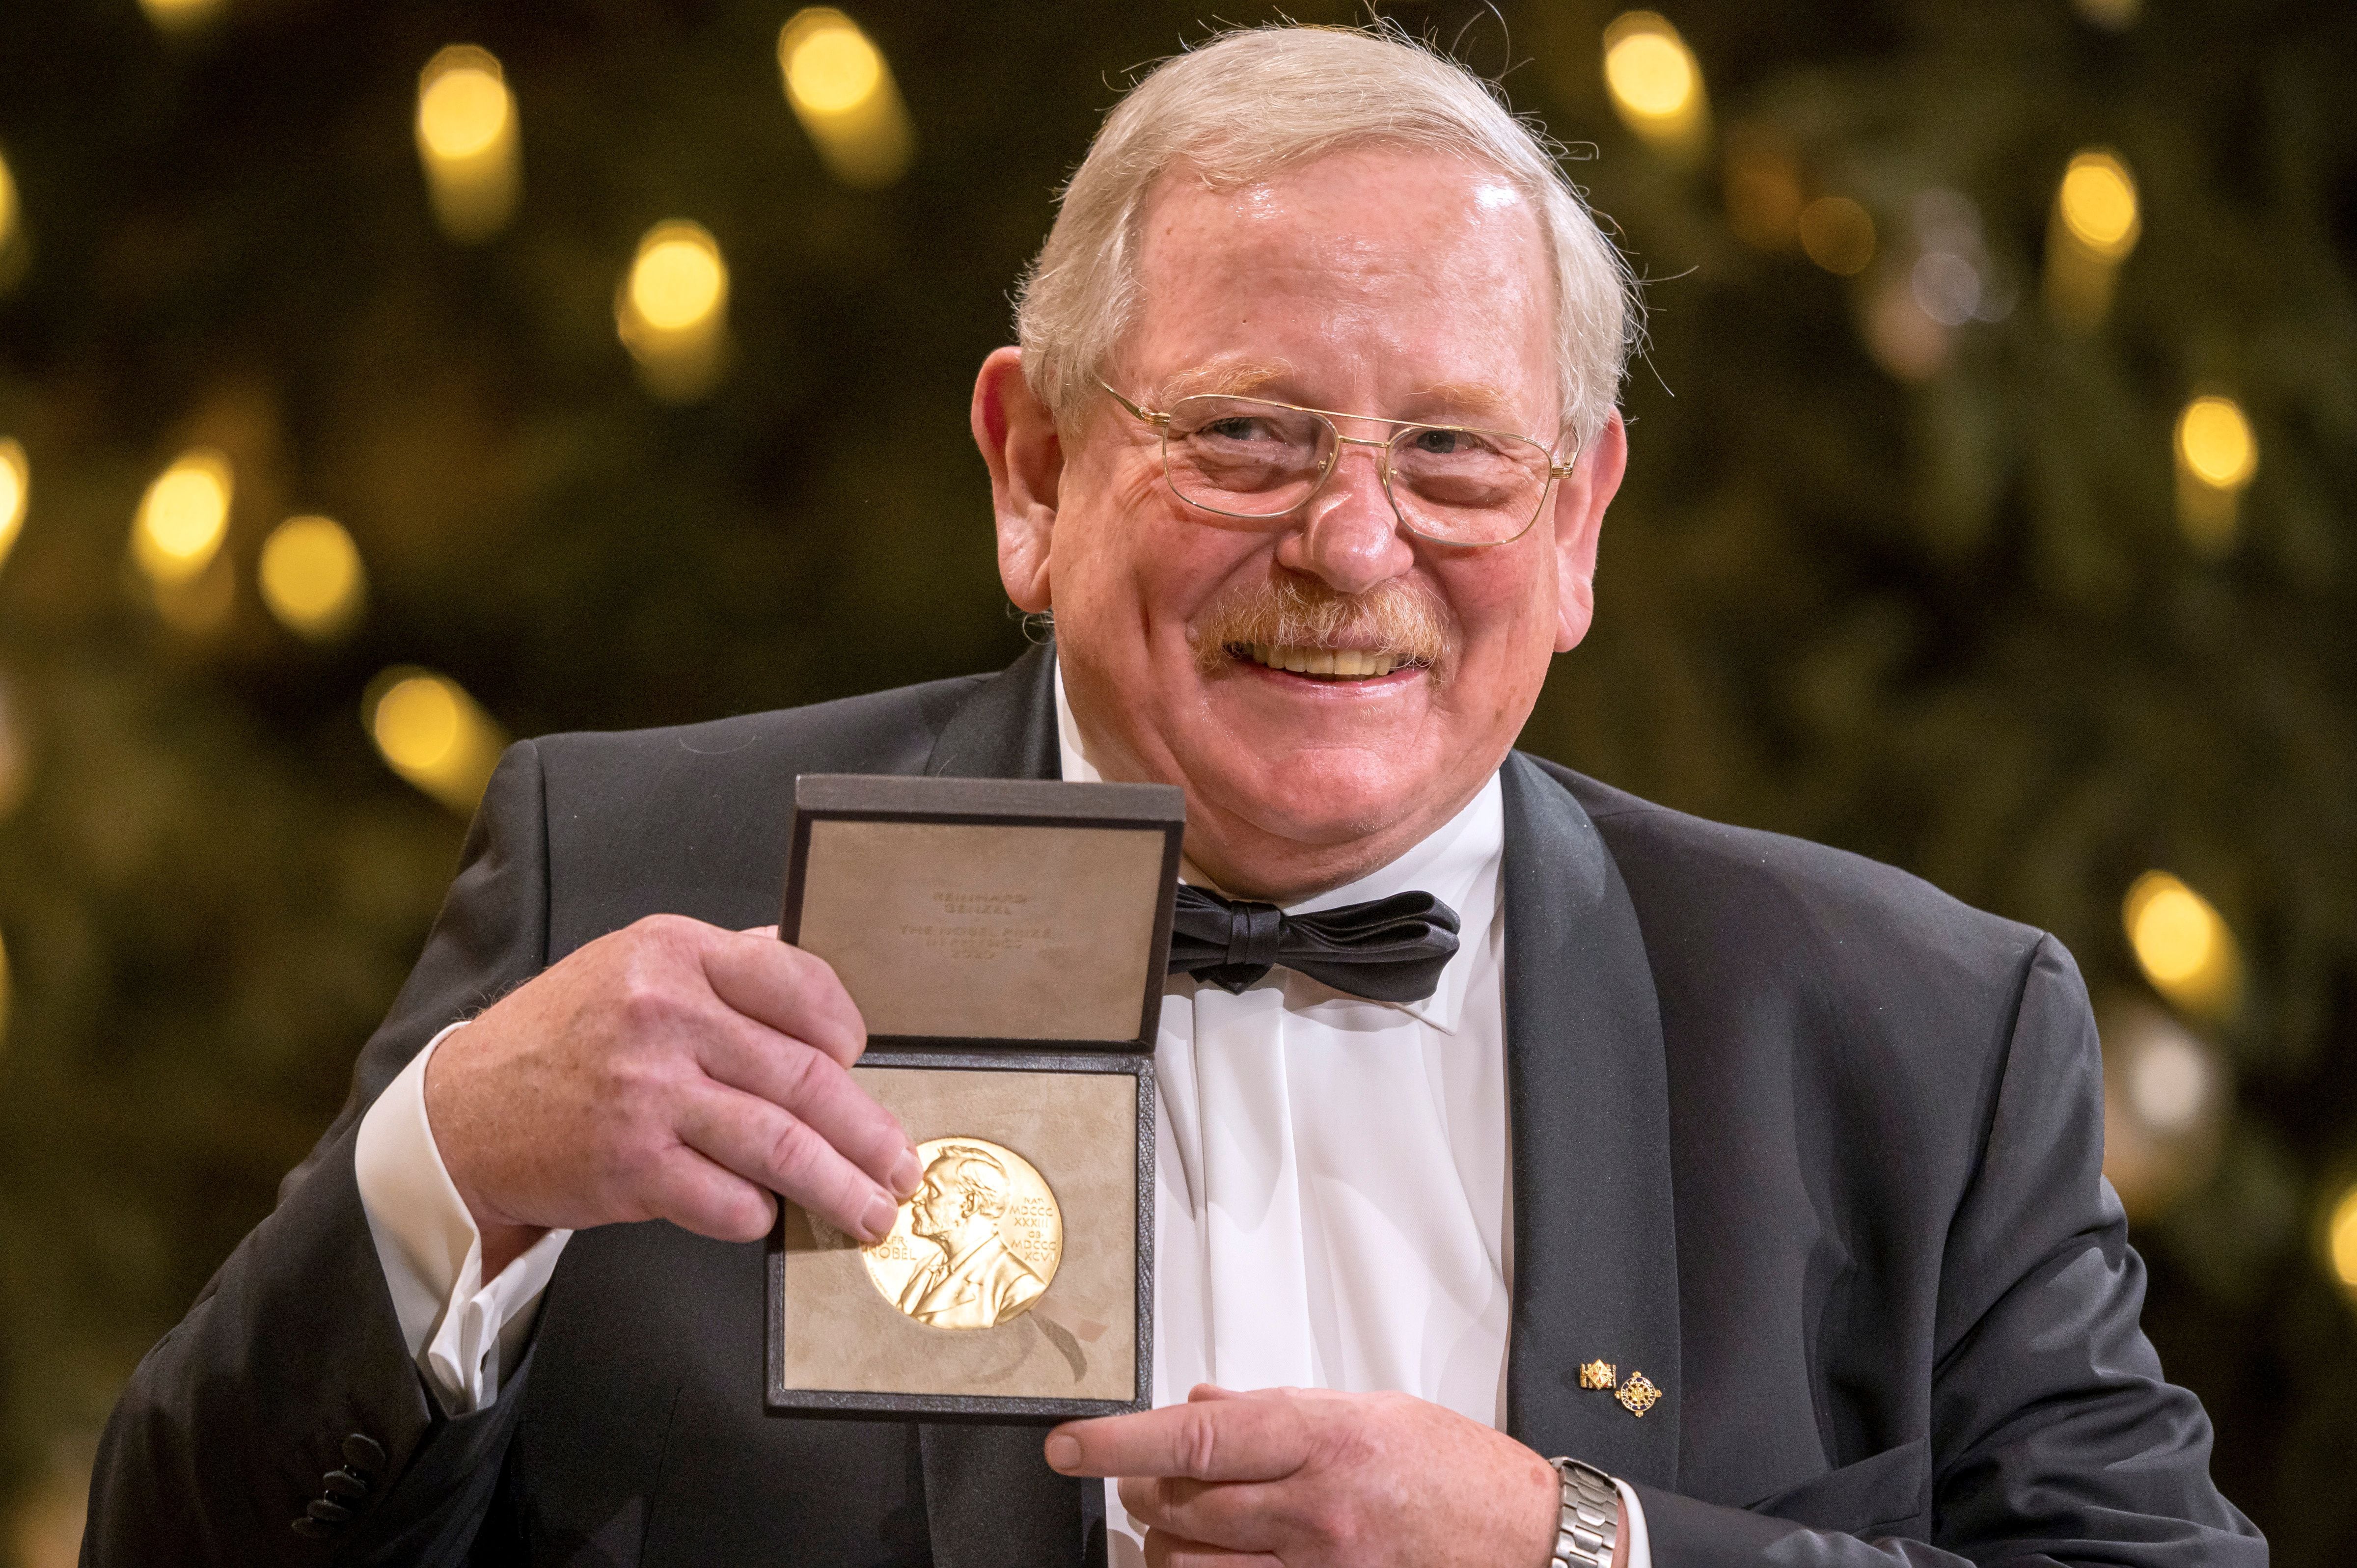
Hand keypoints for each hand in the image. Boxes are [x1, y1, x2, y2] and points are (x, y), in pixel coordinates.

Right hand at [424, 915, 921, 1274]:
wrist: (463, 1113)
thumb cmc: (561, 1037)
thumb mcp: (633, 964)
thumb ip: (724, 963)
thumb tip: (810, 970)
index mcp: (675, 952)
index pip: (799, 983)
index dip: (847, 1031)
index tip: (864, 1063)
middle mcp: (664, 1015)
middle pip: (805, 1076)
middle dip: (869, 1131)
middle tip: (902, 1164)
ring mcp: (646, 1093)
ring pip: (780, 1144)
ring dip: (840, 1186)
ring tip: (872, 1210)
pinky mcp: (629, 1166)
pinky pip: (727, 1199)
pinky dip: (758, 1212)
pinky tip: (769, 1214)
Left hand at [1046, 1383, 1617, 1567]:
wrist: (1526, 1541)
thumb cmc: (1456, 1473)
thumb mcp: (1366, 1410)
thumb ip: (1275, 1411)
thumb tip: (1198, 1405)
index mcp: (1324, 1440)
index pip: (1194, 1438)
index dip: (1118, 1441)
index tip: (1069, 1444)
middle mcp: (1316, 1510)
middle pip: (1181, 1507)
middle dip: (1149, 1492)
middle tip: (1155, 1479)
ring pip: (1192, 1566)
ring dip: (1170, 1544)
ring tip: (1188, 1523)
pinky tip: (1217, 1560)